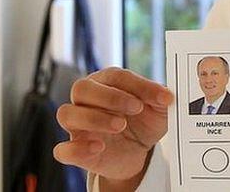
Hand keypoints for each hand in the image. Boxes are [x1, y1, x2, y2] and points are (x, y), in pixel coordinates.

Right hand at [54, 67, 173, 189]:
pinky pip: (62, 149)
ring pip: (67, 114)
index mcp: (107, 83)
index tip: (160, 97)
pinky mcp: (75, 150)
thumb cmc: (145, 122)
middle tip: (136, 108)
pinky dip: (77, 148)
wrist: (139, 152)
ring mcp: (78, 125)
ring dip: (94, 119)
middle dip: (109, 97)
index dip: (137, 85)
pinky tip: (99, 147)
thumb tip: (167, 95)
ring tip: (121, 126)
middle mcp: (87, 101)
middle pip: (81, 88)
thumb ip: (161, 98)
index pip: (115, 76)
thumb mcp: (159, 109)